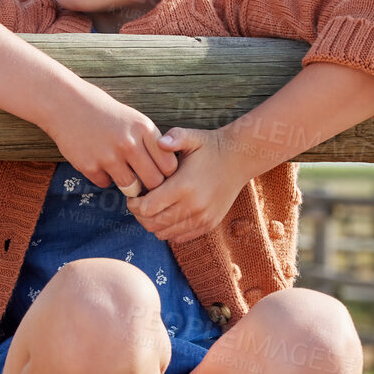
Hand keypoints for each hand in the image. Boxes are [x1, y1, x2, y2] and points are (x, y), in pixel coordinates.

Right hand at [45, 84, 177, 193]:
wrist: (67, 103)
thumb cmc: (105, 113)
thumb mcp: (134, 120)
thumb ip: (151, 142)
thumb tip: (166, 172)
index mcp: (144, 129)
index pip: (169, 166)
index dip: (165, 173)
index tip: (157, 172)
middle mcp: (129, 143)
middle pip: (153, 181)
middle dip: (149, 185)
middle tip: (142, 180)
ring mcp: (108, 156)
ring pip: (131, 187)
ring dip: (128, 185)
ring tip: (120, 171)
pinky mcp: (89, 166)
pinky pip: (105, 183)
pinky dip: (103, 177)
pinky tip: (97, 161)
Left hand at [127, 127, 248, 243]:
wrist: (239, 159)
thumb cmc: (210, 147)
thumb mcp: (192, 136)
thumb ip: (174, 137)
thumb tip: (159, 142)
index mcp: (184, 186)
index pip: (147, 208)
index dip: (134, 204)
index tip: (133, 196)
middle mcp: (193, 206)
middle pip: (152, 224)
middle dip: (139, 216)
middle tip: (139, 203)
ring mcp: (202, 218)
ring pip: (164, 234)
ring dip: (153, 223)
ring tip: (153, 208)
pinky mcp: (208, 225)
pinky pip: (179, 237)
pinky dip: (169, 230)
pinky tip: (168, 214)